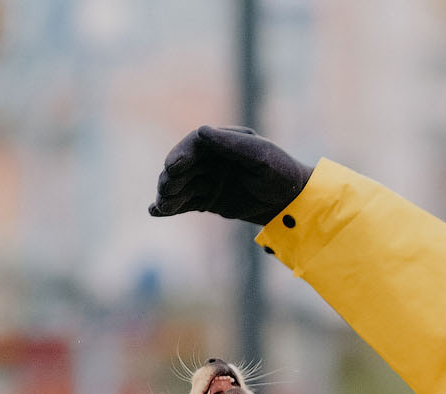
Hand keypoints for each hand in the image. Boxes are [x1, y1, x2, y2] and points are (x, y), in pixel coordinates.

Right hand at [149, 126, 312, 223]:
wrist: (291, 202)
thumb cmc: (280, 173)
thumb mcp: (261, 156)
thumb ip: (232, 145)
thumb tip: (201, 132)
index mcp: (222, 142)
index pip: (194, 144)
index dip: (181, 154)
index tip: (172, 166)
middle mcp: (210, 159)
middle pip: (183, 165)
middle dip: (171, 176)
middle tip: (166, 189)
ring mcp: (207, 180)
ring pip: (181, 185)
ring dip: (168, 193)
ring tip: (161, 204)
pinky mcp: (207, 201)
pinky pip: (185, 203)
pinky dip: (171, 207)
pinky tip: (154, 211)